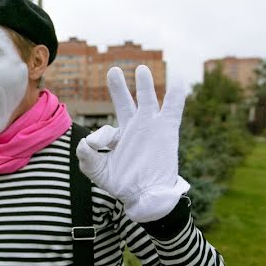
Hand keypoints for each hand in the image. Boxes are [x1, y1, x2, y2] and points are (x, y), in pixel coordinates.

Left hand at [76, 65, 190, 222]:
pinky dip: (176, 95)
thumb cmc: (122, 184)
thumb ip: (86, 156)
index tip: (99, 146)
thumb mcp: (97, 171)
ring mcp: (151, 127)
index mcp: (118, 137)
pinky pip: (173, 109)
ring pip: (148, 100)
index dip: (101, 138)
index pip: (106, 130)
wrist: (147, 196)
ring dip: (144, 84)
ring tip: (140, 68)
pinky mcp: (167, 131)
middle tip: (113, 70)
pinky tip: (179, 80)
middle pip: (125, 102)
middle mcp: (134, 128)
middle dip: (118, 86)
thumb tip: (88, 139)